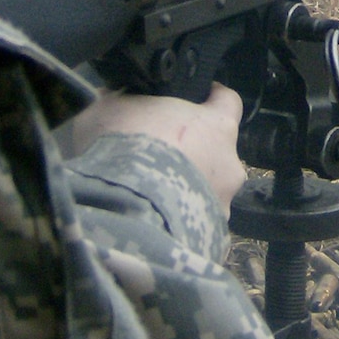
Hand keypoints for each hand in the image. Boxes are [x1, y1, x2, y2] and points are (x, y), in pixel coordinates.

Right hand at [69, 84, 246, 214]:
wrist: (121, 211)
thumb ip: (122, 102)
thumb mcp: (109, 109)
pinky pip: (194, 227)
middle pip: (216, 153)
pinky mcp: (210, 241)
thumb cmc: (124, 147)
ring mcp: (223, 206)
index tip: (196, 97)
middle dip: (192, 154)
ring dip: (184, 192)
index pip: (228, 101)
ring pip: (206, 193)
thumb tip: (116, 98)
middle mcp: (229, 165)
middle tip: (158, 157)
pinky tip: (150, 224)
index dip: (211, 98)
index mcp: (217, 125)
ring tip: (148, 199)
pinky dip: (177, 224)